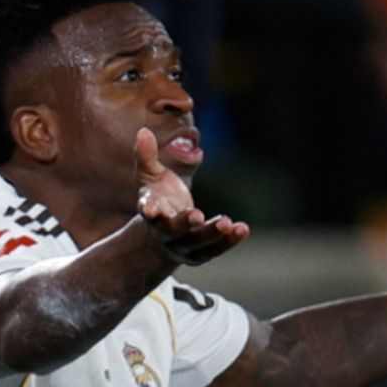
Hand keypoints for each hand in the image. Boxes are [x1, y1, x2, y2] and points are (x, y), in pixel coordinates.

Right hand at [134, 129, 247, 266]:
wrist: (163, 236)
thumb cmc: (158, 198)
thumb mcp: (150, 176)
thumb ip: (146, 156)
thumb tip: (143, 131)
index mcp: (152, 212)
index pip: (149, 213)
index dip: (150, 211)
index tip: (150, 211)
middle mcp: (165, 233)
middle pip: (174, 231)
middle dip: (185, 224)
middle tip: (198, 216)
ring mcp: (184, 246)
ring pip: (198, 243)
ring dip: (212, 233)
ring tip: (226, 222)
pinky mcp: (200, 254)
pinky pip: (216, 248)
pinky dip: (229, 240)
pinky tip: (243, 229)